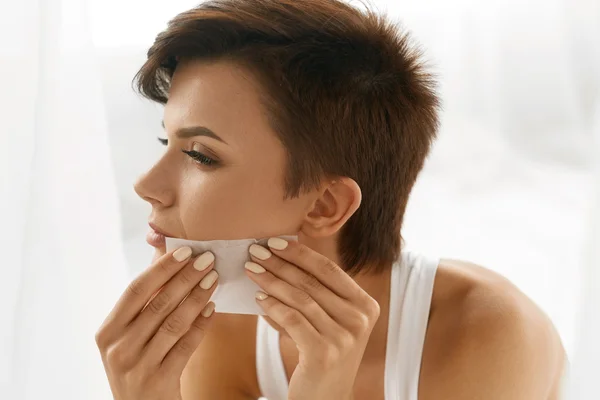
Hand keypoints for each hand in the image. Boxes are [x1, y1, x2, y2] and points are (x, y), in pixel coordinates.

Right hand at [95, 247, 218, 399]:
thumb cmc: (138, 363)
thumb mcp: (130, 335)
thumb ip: (144, 298)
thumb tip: (161, 250)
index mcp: (108, 331)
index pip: (135, 290)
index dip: (161, 268)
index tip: (186, 250)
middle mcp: (118, 348)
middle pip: (157, 303)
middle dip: (185, 278)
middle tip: (208, 259)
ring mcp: (137, 367)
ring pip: (174, 323)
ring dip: (197, 297)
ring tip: (214, 278)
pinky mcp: (159, 382)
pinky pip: (185, 346)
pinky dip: (201, 325)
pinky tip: (213, 308)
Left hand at [245, 238, 379, 399]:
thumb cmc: (322, 355)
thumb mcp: (327, 321)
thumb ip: (314, 294)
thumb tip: (279, 258)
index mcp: (366, 306)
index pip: (329, 270)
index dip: (301, 253)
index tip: (274, 242)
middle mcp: (360, 320)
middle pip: (312, 282)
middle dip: (280, 264)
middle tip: (255, 252)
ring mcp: (344, 338)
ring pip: (300, 299)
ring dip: (271, 281)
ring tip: (252, 271)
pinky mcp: (324, 354)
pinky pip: (292, 320)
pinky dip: (273, 307)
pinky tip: (259, 299)